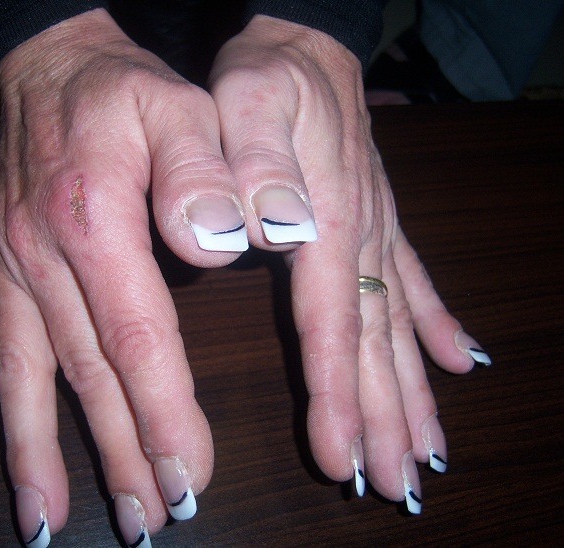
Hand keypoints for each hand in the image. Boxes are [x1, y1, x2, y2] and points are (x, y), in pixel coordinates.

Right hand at [0, 8, 250, 545]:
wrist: (49, 62)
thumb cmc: (125, 90)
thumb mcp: (182, 108)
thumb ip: (204, 174)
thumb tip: (218, 247)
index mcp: (97, 222)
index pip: (138, 340)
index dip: (165, 416)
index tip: (190, 478)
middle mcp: (40, 255)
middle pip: (86, 375)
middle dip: (119, 454)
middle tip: (147, 520)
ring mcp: (5, 265)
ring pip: (21, 374)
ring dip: (36, 453)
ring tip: (48, 521)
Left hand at [208, 15, 489, 510]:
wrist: (301, 42)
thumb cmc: (267, 74)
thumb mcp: (246, 99)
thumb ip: (254, 163)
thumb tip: (279, 232)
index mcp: (325, 218)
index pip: (331, 324)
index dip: (338, 397)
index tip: (343, 458)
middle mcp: (361, 234)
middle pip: (375, 343)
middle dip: (385, 418)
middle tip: (398, 485)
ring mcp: (377, 229)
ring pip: (401, 324)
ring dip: (416, 391)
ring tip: (429, 452)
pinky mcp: (379, 219)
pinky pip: (416, 279)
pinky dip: (439, 326)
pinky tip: (466, 363)